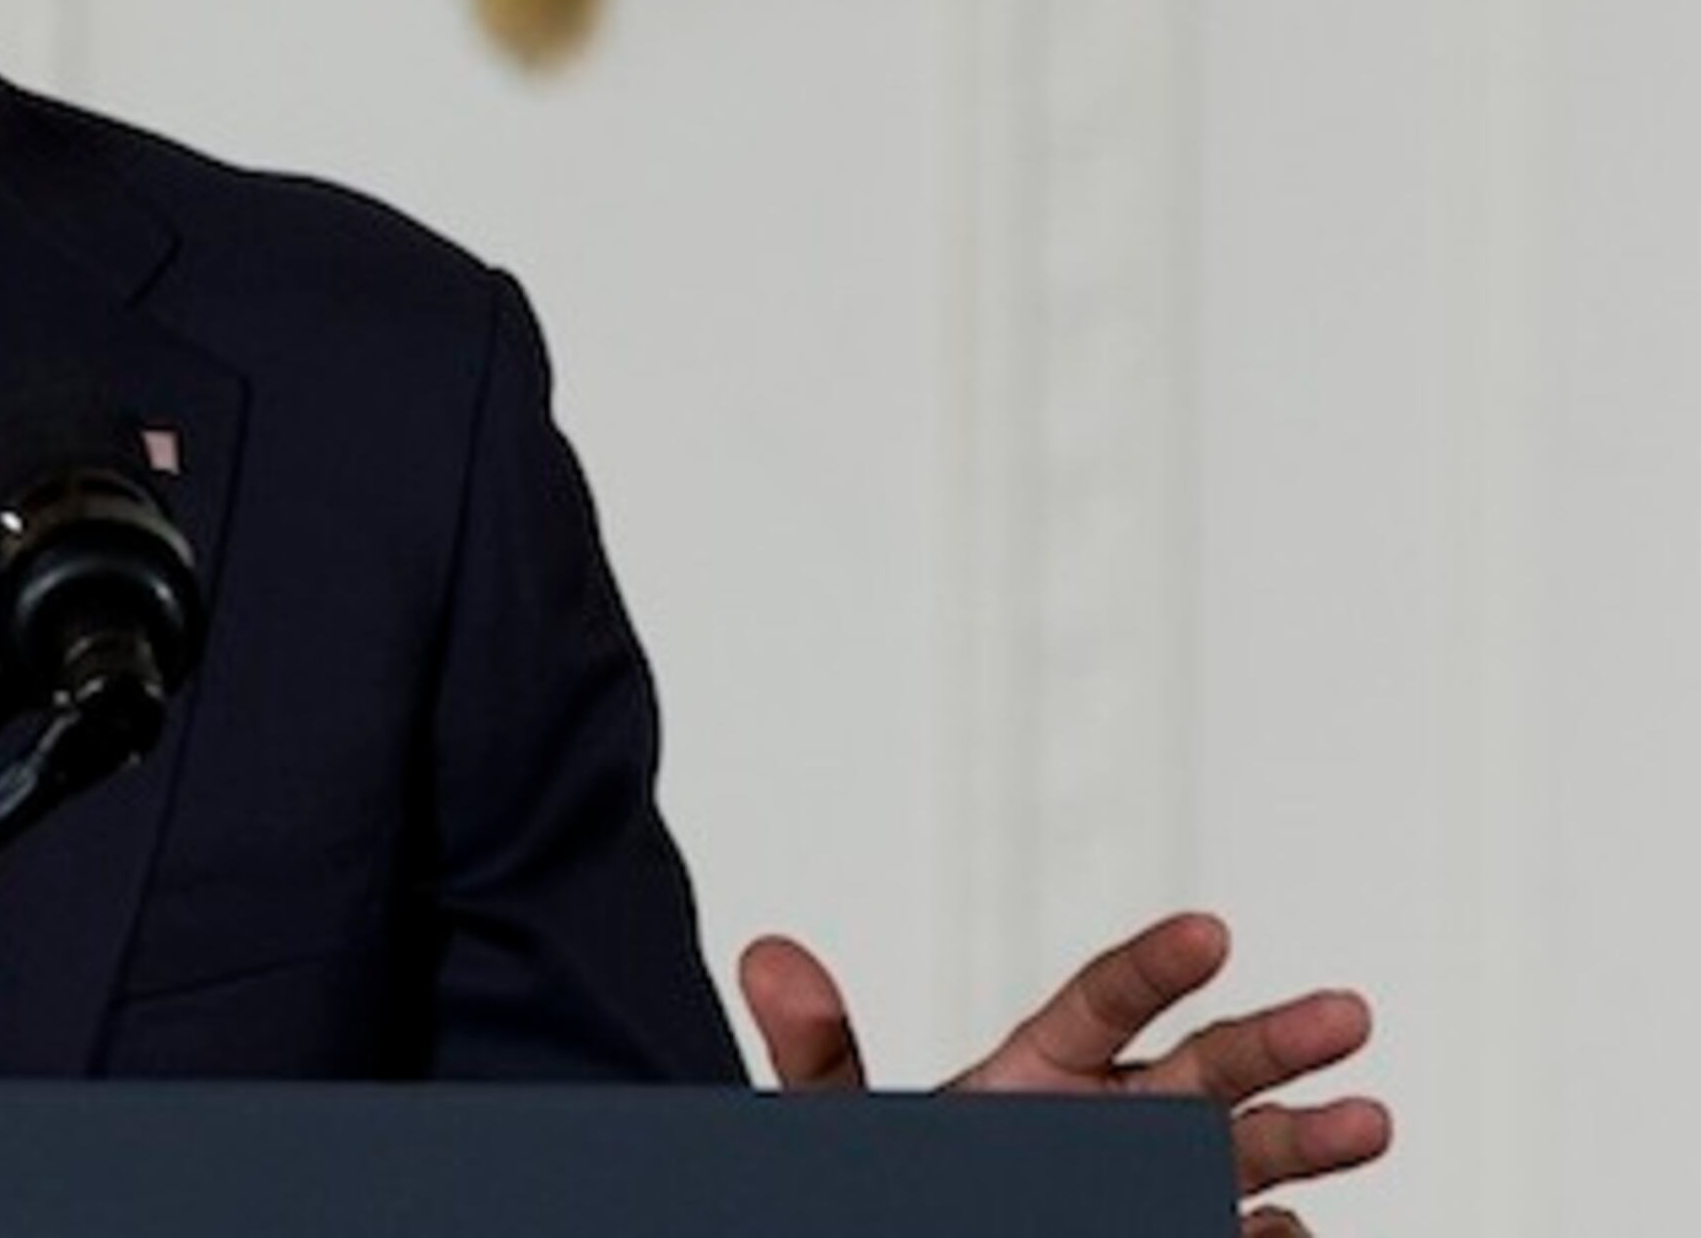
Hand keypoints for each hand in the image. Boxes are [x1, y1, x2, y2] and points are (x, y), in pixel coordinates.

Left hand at [741, 912, 1388, 1237]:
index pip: (1107, 999)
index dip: (1156, 965)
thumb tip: (764, 952)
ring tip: (1373, 1121)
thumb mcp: (845, 1126)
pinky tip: (1284, 1233)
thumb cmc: (899, 1189)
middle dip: (1278, 1042)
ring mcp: (1164, 1193)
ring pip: (1247, 1158)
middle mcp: (1121, 1123)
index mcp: (1043, 1072)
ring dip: (1308, 1141)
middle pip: (1207, 1069)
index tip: (1212, 930)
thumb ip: (817, 1049)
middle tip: (1349, 1013)